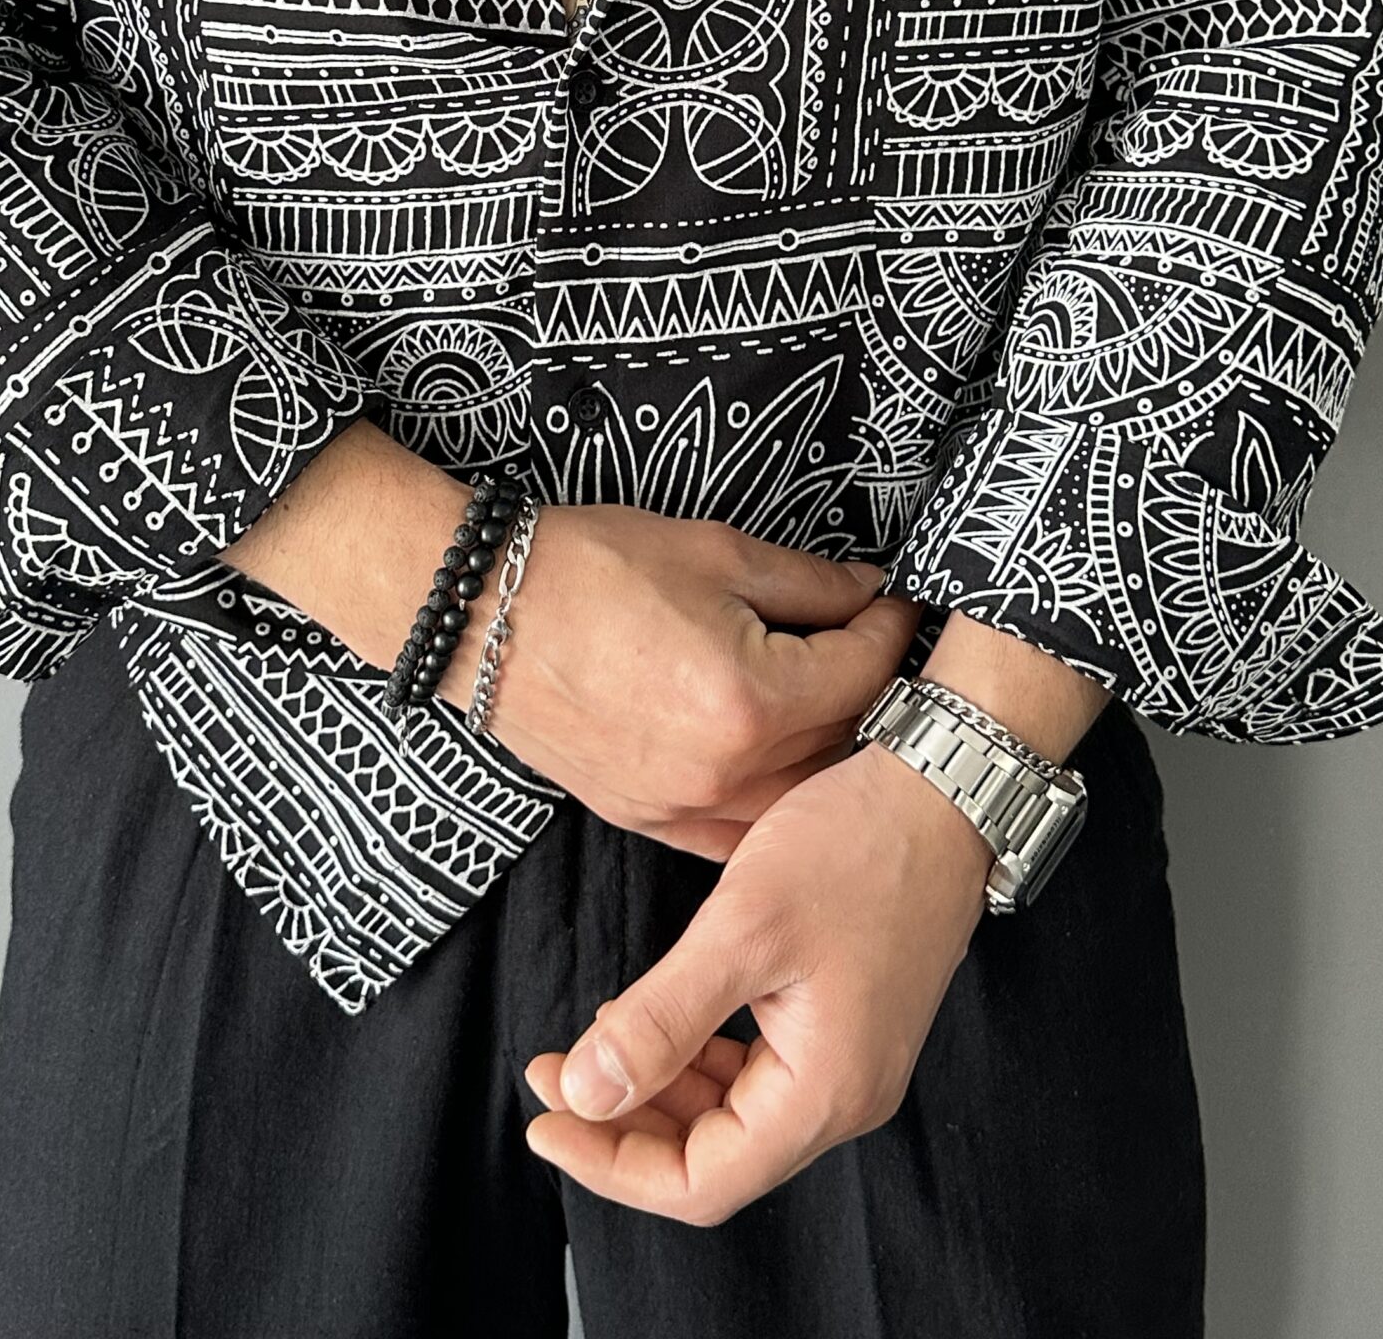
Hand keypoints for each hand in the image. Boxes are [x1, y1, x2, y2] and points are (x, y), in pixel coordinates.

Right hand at [220, 420, 919, 856]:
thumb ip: (809, 583)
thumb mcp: (713, 552)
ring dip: (829, 755)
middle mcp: (725, 771)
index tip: (902, 603)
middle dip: (874, 694)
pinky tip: (786, 759)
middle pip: (841, 746)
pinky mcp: (648, 819)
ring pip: (796, 802)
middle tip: (890, 653)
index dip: (891, 628)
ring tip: (845, 704)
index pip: (860, 671)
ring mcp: (683, 807)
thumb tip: (869, 595)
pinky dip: (773, 798)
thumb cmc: (590, 567)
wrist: (480, 614)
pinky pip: (739, 830)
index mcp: (750, 699)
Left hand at [520, 740, 994, 1224]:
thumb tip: (584, 1094)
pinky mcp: (847, 1025)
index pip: (702, 1182)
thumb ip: (661, 1020)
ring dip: (659, 1094)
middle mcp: (846, 1097)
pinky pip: (759, 1075)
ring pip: (733, 1119)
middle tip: (553, 1076)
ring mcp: (852, 1063)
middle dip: (625, 1126)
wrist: (944, 789)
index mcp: (825, 1093)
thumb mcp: (742, 928)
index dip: (613, 1164)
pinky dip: (700, 1059)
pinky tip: (661, 1020)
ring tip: (591, 1048)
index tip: (547, 1119)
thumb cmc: (855, 848)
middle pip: (716, 1159)